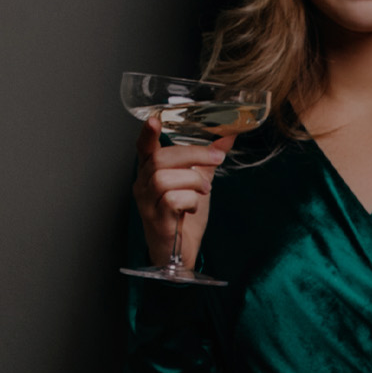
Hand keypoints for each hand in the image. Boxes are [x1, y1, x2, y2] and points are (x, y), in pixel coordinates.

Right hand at [132, 115, 234, 268]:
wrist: (180, 251)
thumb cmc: (183, 214)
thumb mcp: (198, 181)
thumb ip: (208, 159)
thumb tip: (228, 135)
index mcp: (150, 172)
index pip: (143, 148)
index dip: (147, 134)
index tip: (154, 120)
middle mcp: (142, 185)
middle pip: (160, 159)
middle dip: (192, 155)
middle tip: (216, 159)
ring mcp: (146, 203)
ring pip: (164, 179)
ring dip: (192, 180)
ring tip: (204, 190)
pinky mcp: (156, 220)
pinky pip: (171, 200)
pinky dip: (190, 200)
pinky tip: (193, 207)